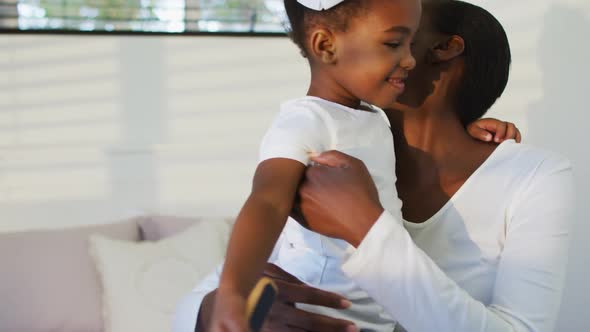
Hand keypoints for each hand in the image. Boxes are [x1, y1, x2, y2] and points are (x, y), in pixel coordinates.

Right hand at [197, 263, 356, 331]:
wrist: (222, 305)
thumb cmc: (251, 283)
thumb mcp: (268, 271)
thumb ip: (289, 278)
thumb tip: (309, 288)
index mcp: (276, 291)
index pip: (308, 296)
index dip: (328, 300)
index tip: (347, 304)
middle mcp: (274, 312)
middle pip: (310, 321)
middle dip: (334, 326)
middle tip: (354, 327)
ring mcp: (270, 328)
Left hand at [296, 151, 383, 246]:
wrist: (364, 222)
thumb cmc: (361, 192)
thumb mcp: (353, 165)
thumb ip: (332, 156)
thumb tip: (315, 156)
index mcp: (313, 173)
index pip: (304, 165)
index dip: (312, 169)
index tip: (321, 174)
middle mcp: (303, 188)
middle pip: (296, 180)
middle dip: (304, 180)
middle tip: (319, 186)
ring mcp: (300, 205)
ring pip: (292, 194)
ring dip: (298, 193)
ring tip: (315, 197)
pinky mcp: (302, 220)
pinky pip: (292, 209)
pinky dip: (296, 206)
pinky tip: (309, 206)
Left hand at [468, 118, 521, 142]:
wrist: (474, 132)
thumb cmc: (473, 131)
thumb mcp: (472, 130)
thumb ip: (479, 133)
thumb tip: (490, 137)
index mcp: (492, 122)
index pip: (501, 125)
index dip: (501, 133)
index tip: (496, 141)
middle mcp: (500, 125)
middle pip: (511, 126)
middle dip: (509, 135)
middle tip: (503, 144)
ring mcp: (505, 130)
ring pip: (515, 131)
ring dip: (514, 138)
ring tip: (509, 146)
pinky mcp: (507, 135)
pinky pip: (516, 136)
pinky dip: (516, 141)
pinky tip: (511, 148)